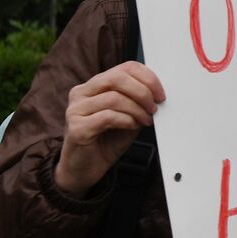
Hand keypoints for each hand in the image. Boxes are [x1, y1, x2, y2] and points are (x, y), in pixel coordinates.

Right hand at [54, 62, 165, 196]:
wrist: (85, 169)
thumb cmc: (107, 141)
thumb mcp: (129, 117)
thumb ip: (138, 103)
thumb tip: (158, 94)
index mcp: (94, 85)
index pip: (125, 67)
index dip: (147, 78)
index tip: (161, 94)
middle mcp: (81, 93)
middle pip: (118, 78)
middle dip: (143, 92)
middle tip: (154, 107)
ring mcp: (75, 109)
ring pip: (114, 98)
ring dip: (137, 109)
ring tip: (145, 121)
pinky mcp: (76, 127)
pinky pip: (108, 116)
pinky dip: (126, 120)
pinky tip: (132, 127)